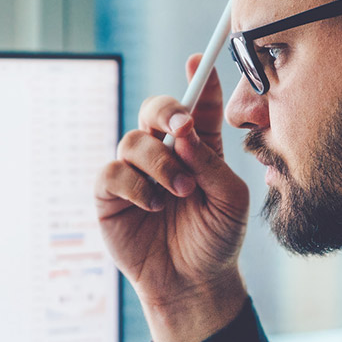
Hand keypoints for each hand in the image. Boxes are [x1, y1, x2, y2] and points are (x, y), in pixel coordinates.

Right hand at [94, 53, 250, 341]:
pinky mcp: (111, 195)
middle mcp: (165, 154)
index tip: (200, 59)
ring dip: (159, 162)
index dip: (200, 78)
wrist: (191, 283)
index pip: (198, 104)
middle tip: (183, 129)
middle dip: (167, 110)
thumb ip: (212, 162)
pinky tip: (152, 206)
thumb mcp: (231, 199)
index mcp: (199, 148)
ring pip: (134, 140)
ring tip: (178, 192)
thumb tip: (183, 132)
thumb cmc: (216, 240)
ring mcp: (135, 173)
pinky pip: (113, 172)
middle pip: (155, 109)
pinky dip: (135, 185)